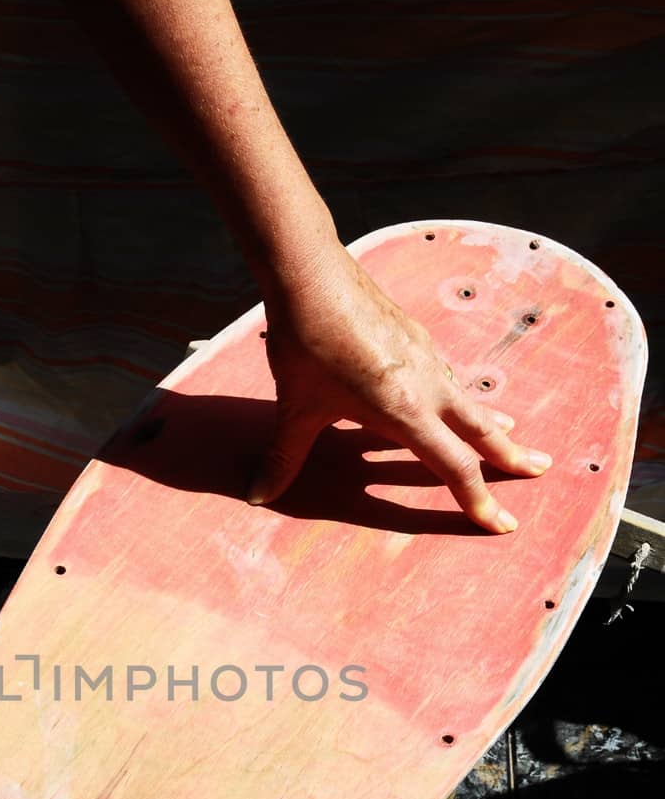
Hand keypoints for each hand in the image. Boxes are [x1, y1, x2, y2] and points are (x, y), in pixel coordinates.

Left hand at [248, 242, 552, 531]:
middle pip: (481, 430)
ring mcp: (425, 358)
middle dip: (511, 456)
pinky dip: (464, 396)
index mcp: (404, 411)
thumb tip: (258, 494)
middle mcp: (427, 385)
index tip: (501, 524)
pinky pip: (449, 377)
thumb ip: (284, 456)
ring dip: (492, 423)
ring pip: (469, 400)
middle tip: (541, 470)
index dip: (477, 500)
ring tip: (512, 435)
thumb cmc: (304, 344)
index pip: (453, 466)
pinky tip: (457, 397)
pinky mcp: (416, 338)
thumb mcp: (295, 408)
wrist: (310, 274)